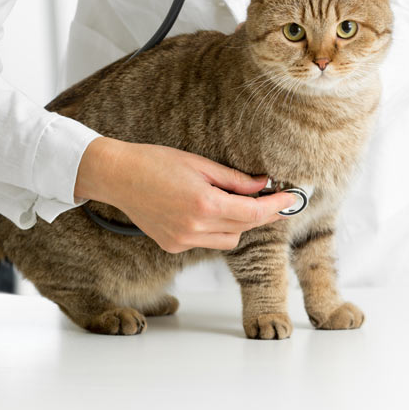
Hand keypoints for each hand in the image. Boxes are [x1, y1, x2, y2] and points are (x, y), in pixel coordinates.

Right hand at [74, 137, 298, 252]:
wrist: (118, 176)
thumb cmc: (154, 163)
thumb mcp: (200, 164)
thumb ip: (234, 180)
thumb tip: (263, 185)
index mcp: (204, 205)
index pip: (254, 213)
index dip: (276, 207)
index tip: (291, 199)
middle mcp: (194, 228)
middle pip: (243, 229)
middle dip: (258, 214)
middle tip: (264, 196)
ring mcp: (182, 241)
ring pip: (227, 241)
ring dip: (236, 224)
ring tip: (228, 201)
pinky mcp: (172, 246)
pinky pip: (206, 242)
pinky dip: (213, 229)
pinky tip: (202, 210)